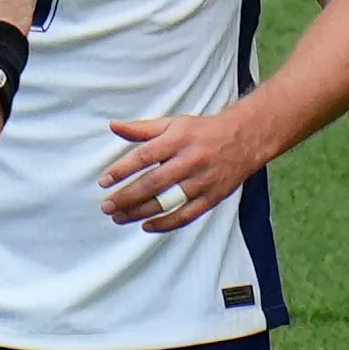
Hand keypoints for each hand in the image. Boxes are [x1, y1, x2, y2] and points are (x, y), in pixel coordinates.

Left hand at [99, 111, 271, 232]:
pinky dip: (166, 223)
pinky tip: (147, 226)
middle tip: (107, 206)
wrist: (244, 139)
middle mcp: (190, 161)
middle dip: (127, 197)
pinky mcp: (212, 197)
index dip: (122, 170)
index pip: (144, 157)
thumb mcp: (173, 123)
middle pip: (153, 183)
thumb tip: (113, 126)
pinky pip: (187, 215)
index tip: (104, 181)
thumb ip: (142, 128)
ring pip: (168, 202)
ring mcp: (202, 181)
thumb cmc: (202, 131)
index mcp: (178, 140)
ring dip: (141, 212)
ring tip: (119, 217)